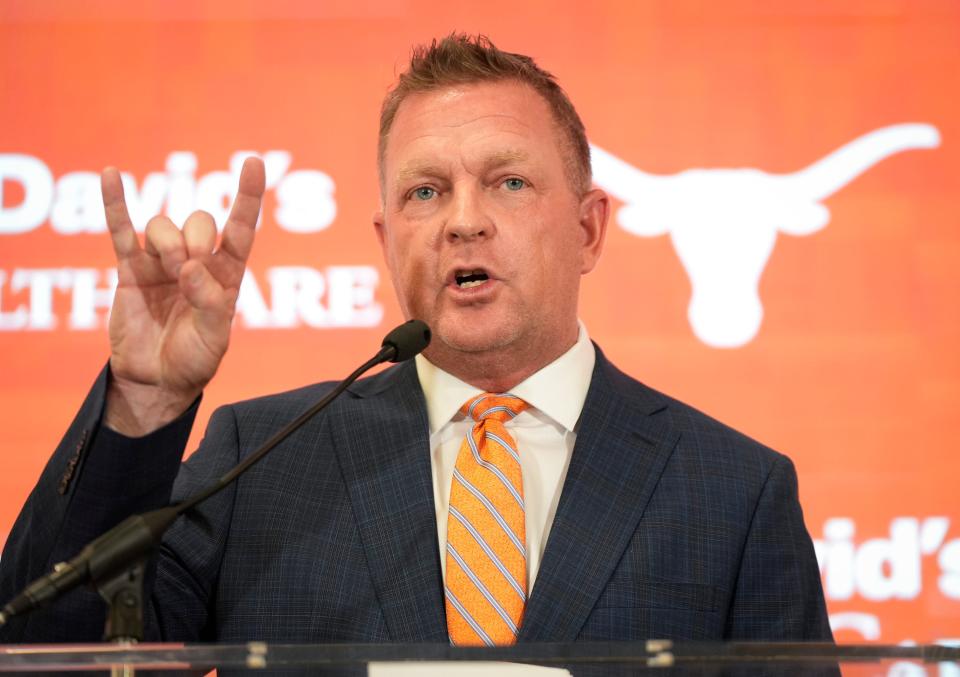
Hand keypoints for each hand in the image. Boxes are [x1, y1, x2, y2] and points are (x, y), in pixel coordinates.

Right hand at [101, 157, 265, 435]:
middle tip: (188, 271)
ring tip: (167, 274)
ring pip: (162, 226)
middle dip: (196, 239)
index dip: (247, 196)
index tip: (253, 162)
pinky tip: (112, 174)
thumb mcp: (214, 337)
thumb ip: (209, 301)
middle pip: (199, 221)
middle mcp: (196, 261)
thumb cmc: (194, 358)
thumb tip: (189, 267)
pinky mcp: (130, 269)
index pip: (241, 228)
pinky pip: (120, 230)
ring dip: (166, 244)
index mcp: (226, 274)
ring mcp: (161, 262)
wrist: (157, 380)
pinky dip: (115, 202)